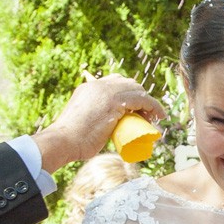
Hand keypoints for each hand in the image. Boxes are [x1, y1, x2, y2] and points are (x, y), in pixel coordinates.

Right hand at [33, 72, 165, 173]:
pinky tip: (159, 115)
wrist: (63, 140)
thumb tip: (102, 131)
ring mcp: (106, 91)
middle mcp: (98, 85)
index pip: (115, 82)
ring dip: (148, 103)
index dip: (129, 93)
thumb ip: (90, 121)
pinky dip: (154, 106)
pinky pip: (142, 100)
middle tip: (146, 115)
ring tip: (153, 118)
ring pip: (137, 90)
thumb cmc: (70, 140)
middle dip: (140, 97)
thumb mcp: (81, 122)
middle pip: (129, 83)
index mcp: (89, 87)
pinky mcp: (115, 102)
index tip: (136, 109)